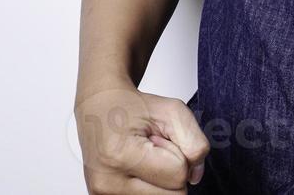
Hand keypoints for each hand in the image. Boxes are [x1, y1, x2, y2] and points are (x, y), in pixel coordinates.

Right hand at [75, 84, 208, 192]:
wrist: (99, 107)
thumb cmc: (131, 107)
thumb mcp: (173, 111)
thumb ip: (195, 142)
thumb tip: (195, 175)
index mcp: (121, 156)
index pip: (178, 176)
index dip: (177, 153)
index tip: (159, 138)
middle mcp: (107, 182)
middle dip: (171, 170)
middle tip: (153, 149)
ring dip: (161, 180)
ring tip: (144, 158)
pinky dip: (149, 186)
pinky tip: (137, 169)